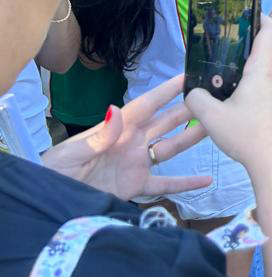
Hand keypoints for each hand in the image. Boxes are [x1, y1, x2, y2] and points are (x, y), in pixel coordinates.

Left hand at [40, 74, 210, 199]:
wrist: (49, 200)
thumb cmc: (53, 172)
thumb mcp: (70, 153)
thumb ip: (98, 136)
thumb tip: (118, 111)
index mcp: (117, 130)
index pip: (146, 106)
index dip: (166, 91)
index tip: (187, 76)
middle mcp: (132, 142)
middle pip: (165, 122)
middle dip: (187, 108)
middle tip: (213, 96)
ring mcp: (136, 164)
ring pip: (171, 147)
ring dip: (192, 137)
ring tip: (216, 127)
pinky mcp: (137, 186)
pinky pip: (165, 184)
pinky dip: (186, 183)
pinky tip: (206, 180)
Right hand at [185, 15, 271, 176]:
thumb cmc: (247, 135)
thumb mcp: (212, 117)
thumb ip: (196, 99)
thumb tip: (192, 93)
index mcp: (264, 68)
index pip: (269, 29)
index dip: (258, 17)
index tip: (242, 15)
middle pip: (263, 50)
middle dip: (242, 49)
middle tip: (219, 53)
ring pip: (264, 71)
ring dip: (245, 72)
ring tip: (222, 81)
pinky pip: (267, 86)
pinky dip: (252, 87)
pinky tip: (235, 102)